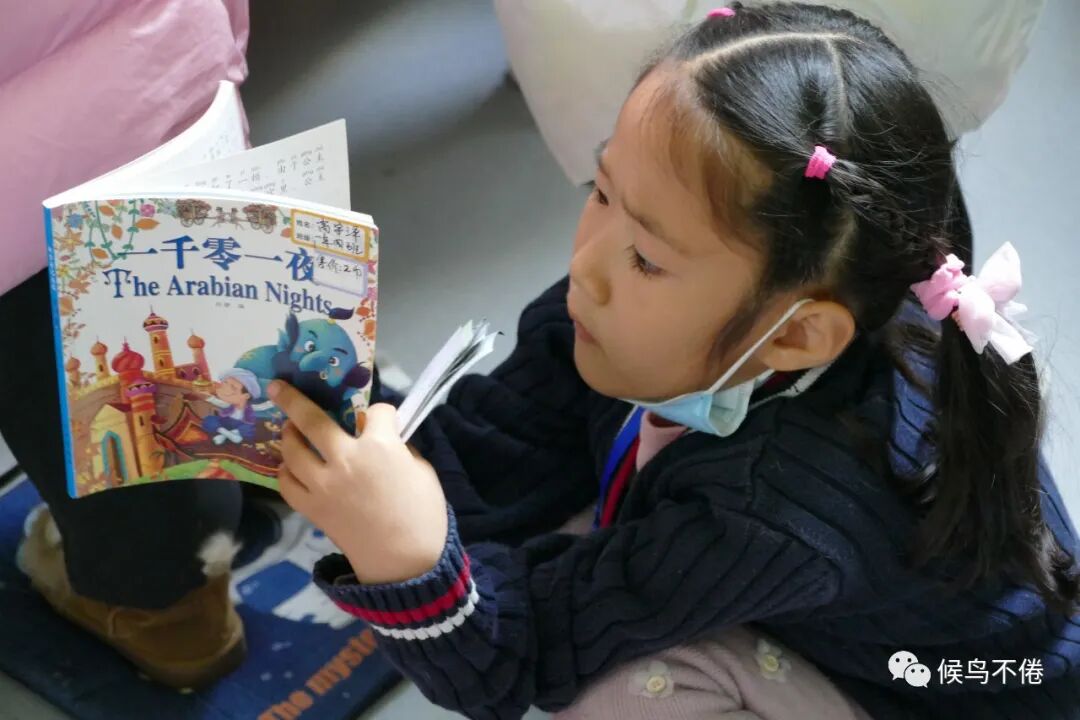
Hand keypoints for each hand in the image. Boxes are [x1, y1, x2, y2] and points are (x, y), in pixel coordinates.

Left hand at [269, 380, 447, 583]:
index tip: (385, 420)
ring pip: (292, 449)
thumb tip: (385, 440)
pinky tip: (292, 466)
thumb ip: (400, 448)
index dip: (382, 414)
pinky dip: (287, 471)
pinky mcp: (311, 507)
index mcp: (380, 446)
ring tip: (290, 429)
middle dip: (294, 398)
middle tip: (279, 386)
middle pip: (312, 418)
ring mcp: (322, 483)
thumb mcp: (422, 471)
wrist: (404, 562)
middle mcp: (344, 458)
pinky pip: (287, 482)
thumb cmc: (423, 514)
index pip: (376, 412)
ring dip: (289, 434)